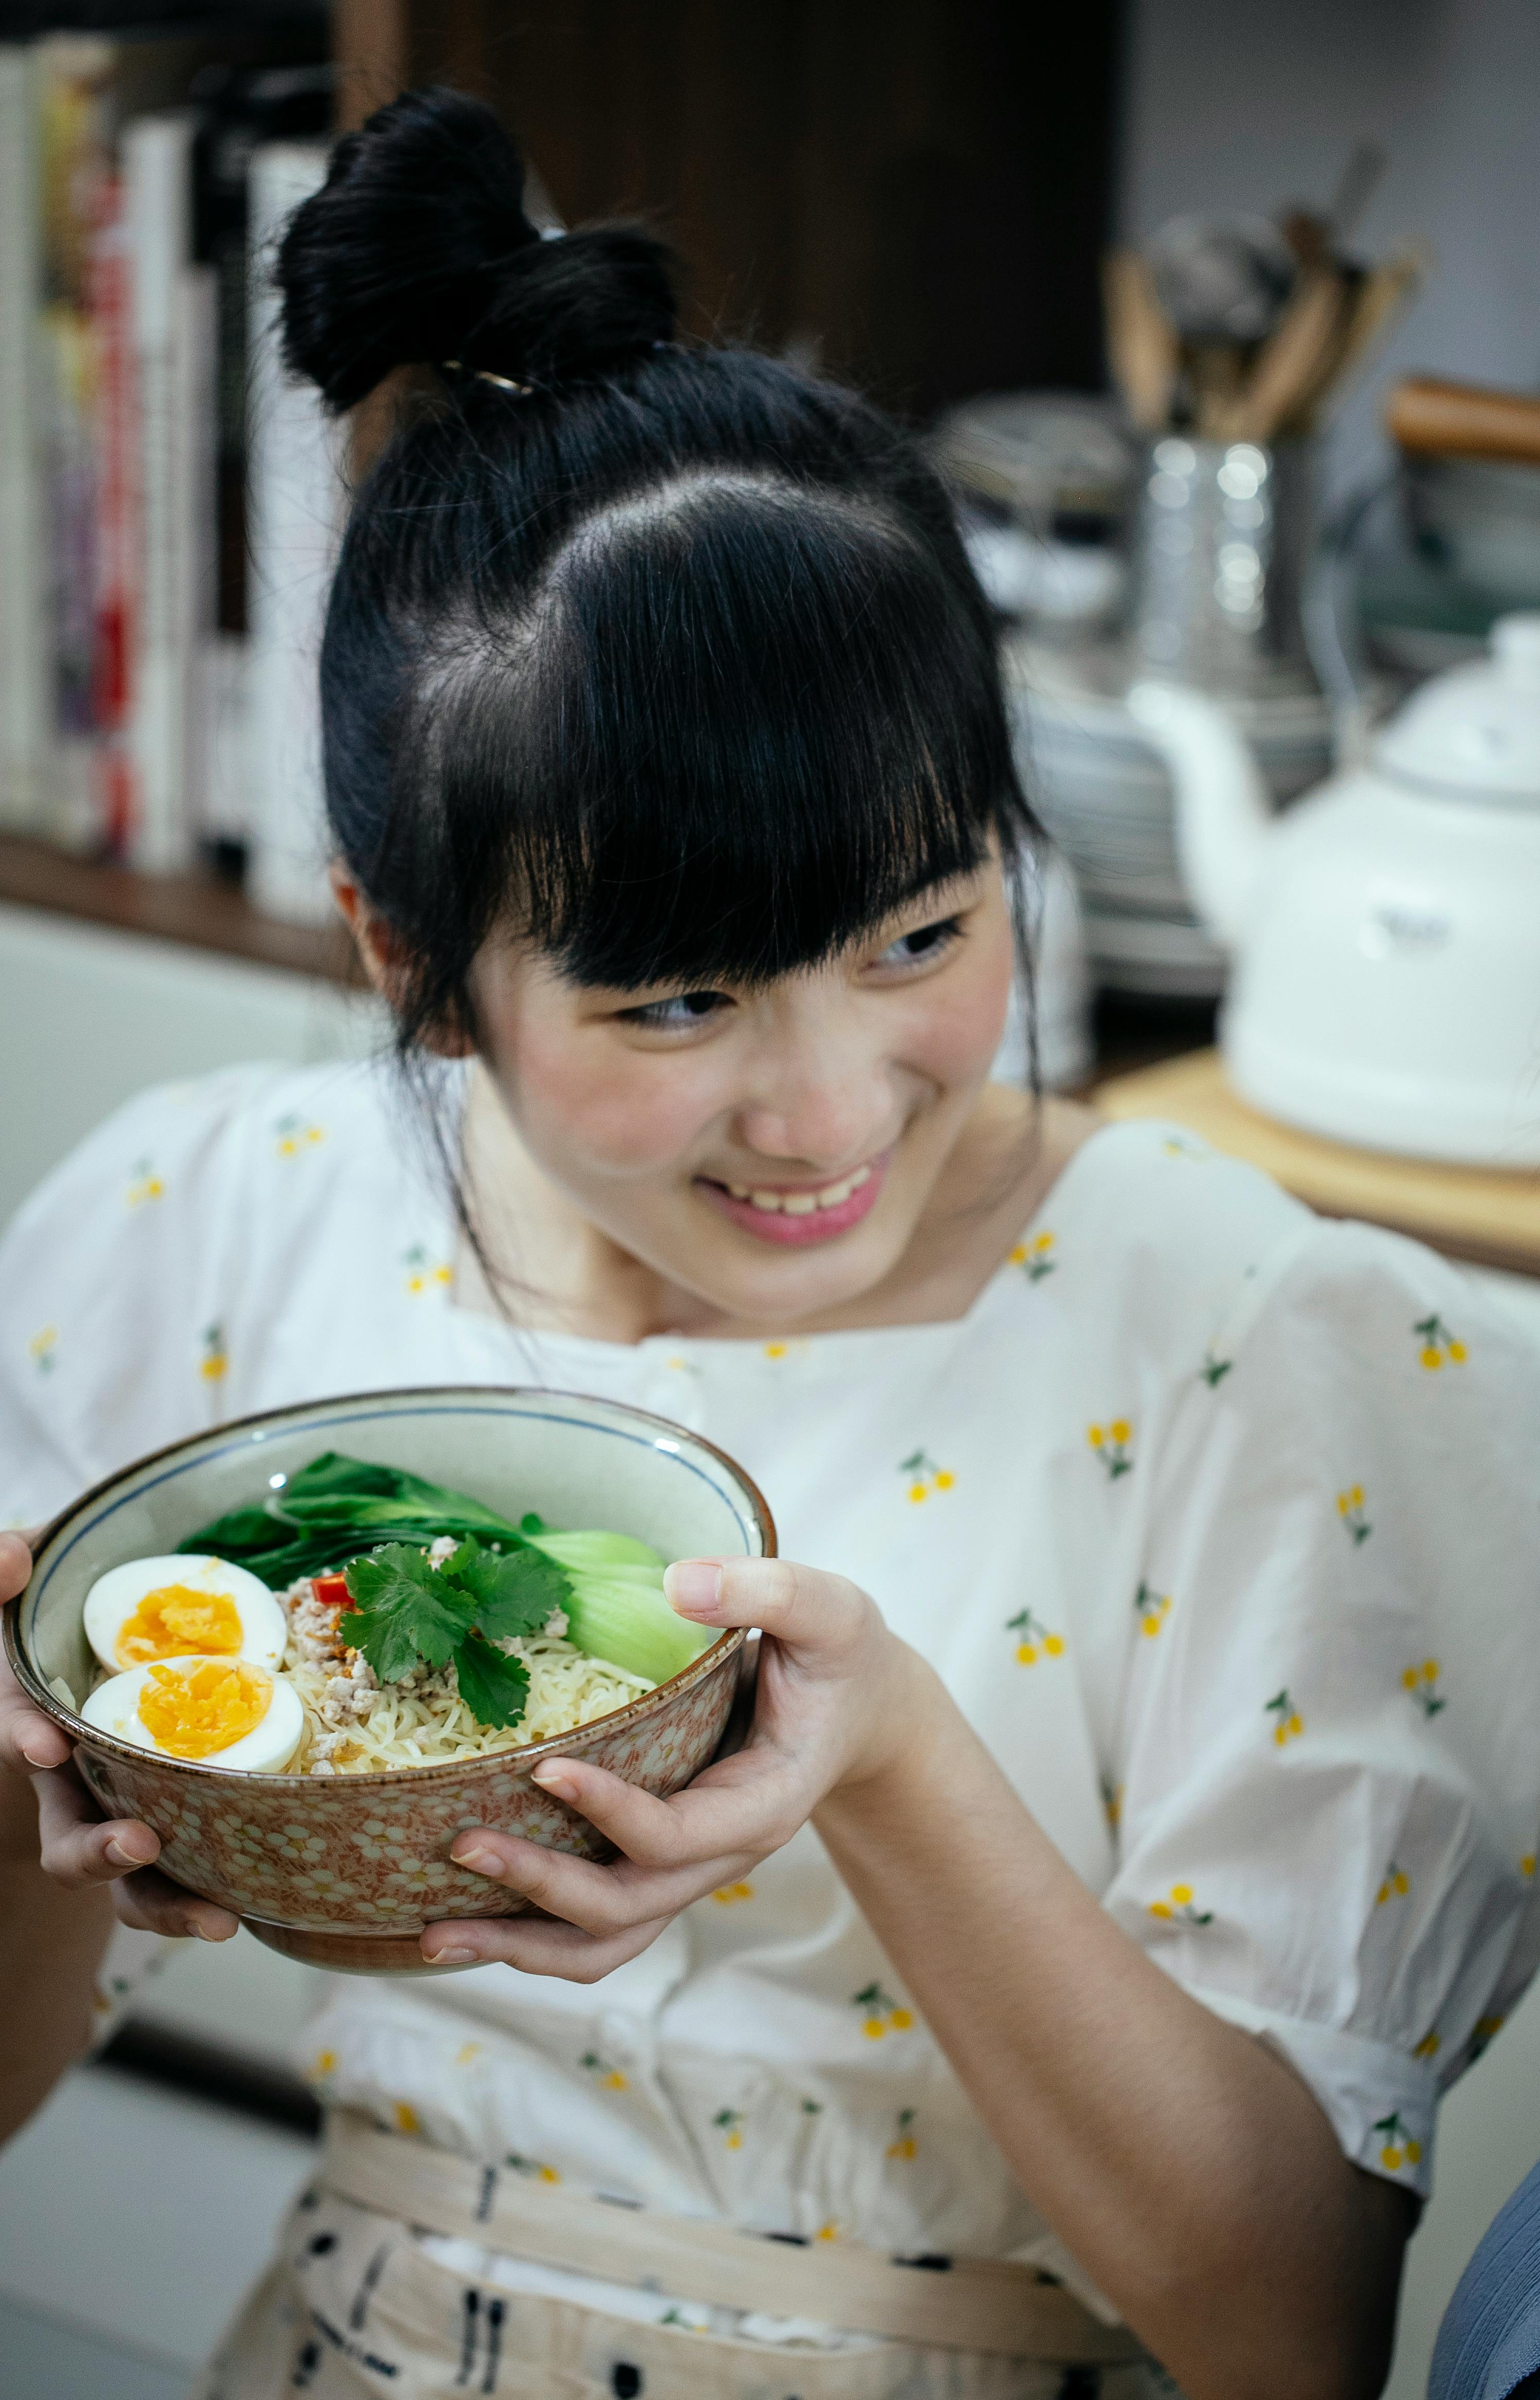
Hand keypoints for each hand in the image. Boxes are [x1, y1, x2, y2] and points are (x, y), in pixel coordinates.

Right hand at [0, 1530, 235, 1939]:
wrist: (93, 1651)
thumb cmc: (50, 1616)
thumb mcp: (15, 1587)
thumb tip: (12, 1555)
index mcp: (34, 1726)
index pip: (19, 1739)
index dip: (23, 1741)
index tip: (45, 1746)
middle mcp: (74, 1784)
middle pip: (70, 1841)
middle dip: (98, 1854)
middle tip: (138, 1845)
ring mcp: (123, 1810)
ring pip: (132, 1880)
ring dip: (167, 1905)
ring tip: (218, 1921)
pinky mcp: (178, 1820)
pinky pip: (192, 1870)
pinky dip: (218, 1891)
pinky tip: (264, 1905)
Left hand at [420, 1556, 938, 1978]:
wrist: (860, 1710)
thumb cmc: (839, 1658)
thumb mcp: (826, 1610)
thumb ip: (763, 1590)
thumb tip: (678, 1582)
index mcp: (766, 1803)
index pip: (679, 1834)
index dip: (611, 1814)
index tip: (543, 1771)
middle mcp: (723, 1854)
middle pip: (628, 1906)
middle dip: (541, 1888)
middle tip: (460, 1848)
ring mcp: (689, 1870)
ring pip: (607, 1941)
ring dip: (522, 1945)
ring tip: (433, 1937)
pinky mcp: (660, 1863)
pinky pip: (597, 1924)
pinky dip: (532, 1932)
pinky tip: (464, 1919)